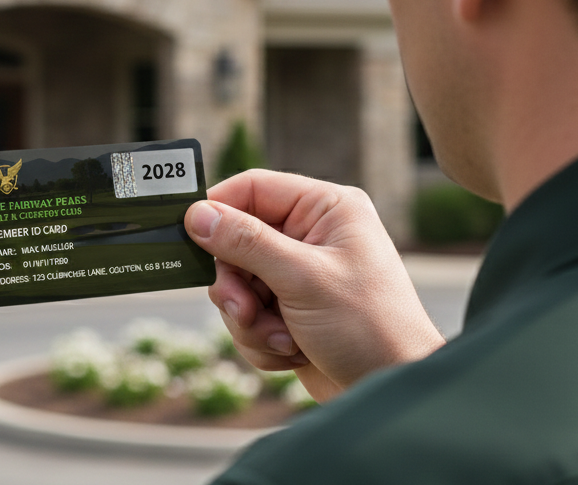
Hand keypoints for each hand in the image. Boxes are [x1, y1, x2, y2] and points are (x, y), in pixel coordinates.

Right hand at [185, 169, 444, 401]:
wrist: (391, 390)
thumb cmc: (368, 327)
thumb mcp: (303, 279)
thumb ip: (247, 243)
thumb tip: (197, 214)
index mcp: (325, 208)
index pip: (252, 188)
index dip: (217, 210)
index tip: (186, 234)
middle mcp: (311, 234)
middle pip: (236, 241)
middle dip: (236, 285)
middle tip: (242, 310)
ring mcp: (299, 272)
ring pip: (238, 283)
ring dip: (249, 318)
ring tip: (282, 339)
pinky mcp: (291, 308)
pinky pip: (249, 314)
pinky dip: (261, 338)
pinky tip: (291, 351)